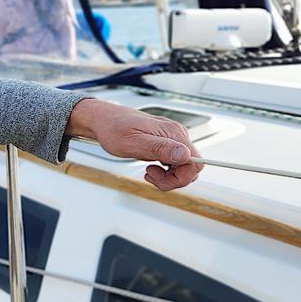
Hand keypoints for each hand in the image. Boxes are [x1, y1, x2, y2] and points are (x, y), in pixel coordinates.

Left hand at [66, 98, 201, 190]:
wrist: (105, 121)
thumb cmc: (114, 130)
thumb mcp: (133, 142)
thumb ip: (160, 149)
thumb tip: (185, 155)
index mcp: (173, 134)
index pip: (195, 162)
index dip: (182, 178)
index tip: (161, 180)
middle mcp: (177, 135)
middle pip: (192, 167)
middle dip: (173, 180)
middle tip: (150, 176)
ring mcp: (173, 139)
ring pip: (184, 167)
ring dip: (168, 177)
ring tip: (148, 172)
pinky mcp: (167, 144)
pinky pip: (175, 164)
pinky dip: (165, 172)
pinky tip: (150, 168)